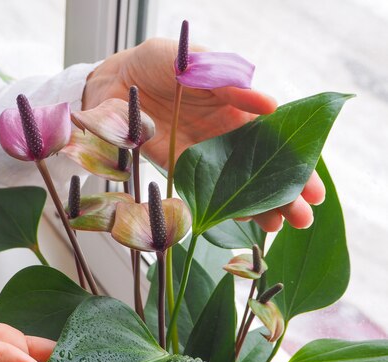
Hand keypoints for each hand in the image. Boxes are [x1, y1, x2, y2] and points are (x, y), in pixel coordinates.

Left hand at [83, 38, 324, 231]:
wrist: (119, 79)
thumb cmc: (162, 62)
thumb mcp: (197, 63)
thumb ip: (229, 83)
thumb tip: (270, 106)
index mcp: (237, 107)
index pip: (275, 140)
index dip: (297, 164)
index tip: (314, 189)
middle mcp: (225, 135)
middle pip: (261, 168)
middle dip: (285, 193)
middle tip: (304, 218)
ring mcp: (204, 154)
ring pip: (236, 185)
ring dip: (258, 206)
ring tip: (278, 228)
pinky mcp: (178, 167)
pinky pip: (202, 191)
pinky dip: (220, 206)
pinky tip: (240, 221)